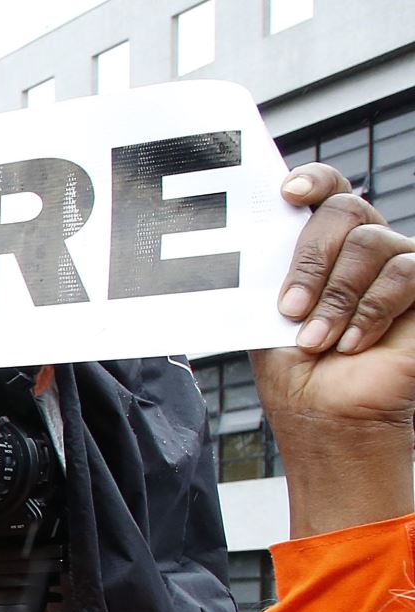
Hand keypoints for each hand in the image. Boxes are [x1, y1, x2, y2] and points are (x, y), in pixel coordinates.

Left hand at [253, 164, 414, 535]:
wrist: (328, 415)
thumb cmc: (297, 369)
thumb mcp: (268, 315)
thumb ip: (266, 273)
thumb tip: (232, 242)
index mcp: (323, 245)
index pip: (326, 190)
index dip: (312, 180)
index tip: (287, 193)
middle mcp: (364, 246)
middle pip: (346, 210)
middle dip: (311, 259)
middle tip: (289, 308)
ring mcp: (397, 264)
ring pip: (373, 243)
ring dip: (336, 297)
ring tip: (317, 341)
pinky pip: (406, 272)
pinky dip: (372, 309)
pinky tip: (353, 342)